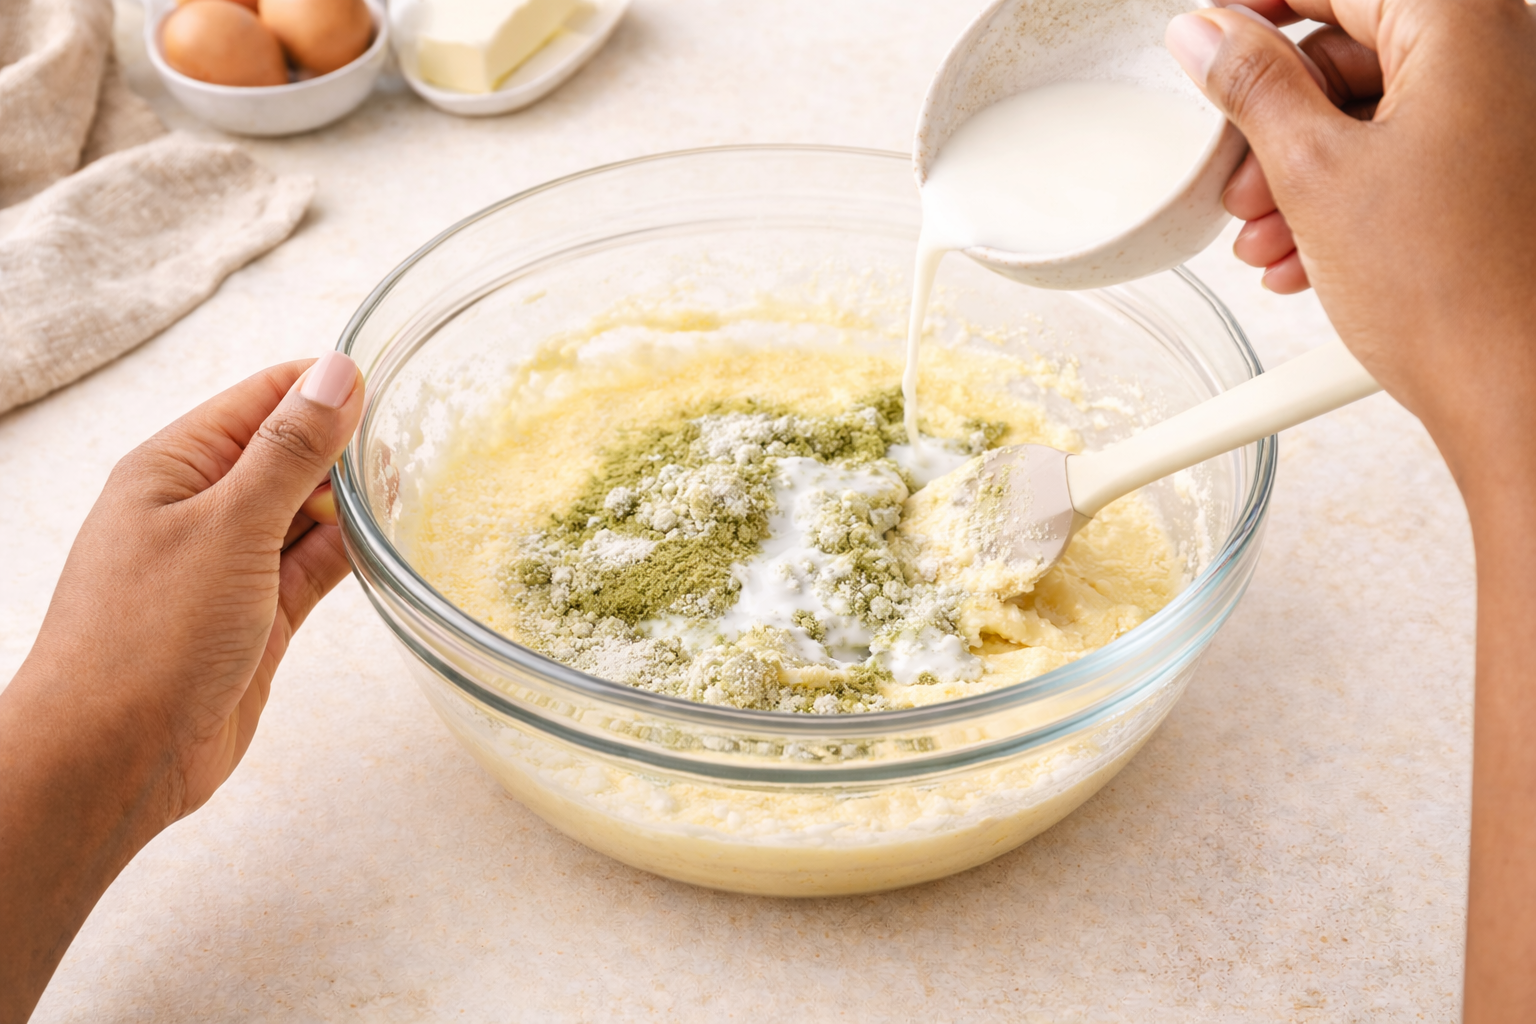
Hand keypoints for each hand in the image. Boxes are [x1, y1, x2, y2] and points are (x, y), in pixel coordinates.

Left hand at [0, 354, 362, 1021]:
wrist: (111, 759)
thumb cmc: (146, 639)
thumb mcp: (229, 526)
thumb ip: (290, 450)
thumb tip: (338, 375)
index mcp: (175, 467)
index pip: (263, 398)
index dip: (326, 387)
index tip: (394, 385)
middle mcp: (201, 509)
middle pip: (290, 452)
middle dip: (348, 446)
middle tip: (419, 442)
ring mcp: (230, 565)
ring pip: (307, 512)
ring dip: (354, 502)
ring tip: (414, 488)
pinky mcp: (258, 617)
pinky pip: (313, 567)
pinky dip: (349, 552)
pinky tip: (390, 542)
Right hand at [1166, 0, 1535, 469]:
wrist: (1518, 394)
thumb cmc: (1448, 289)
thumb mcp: (1313, 172)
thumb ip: (1251, 85)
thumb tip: (1204, 32)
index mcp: (1462, 26)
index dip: (1256, 8)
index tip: (1205, 37)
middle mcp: (1501, 56)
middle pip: (1354, 49)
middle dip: (1276, 118)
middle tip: (1230, 172)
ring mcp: (1507, 118)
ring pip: (1375, 112)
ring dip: (1300, 171)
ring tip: (1263, 237)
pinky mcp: (1501, 174)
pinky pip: (1409, 156)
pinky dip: (1346, 195)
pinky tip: (1302, 254)